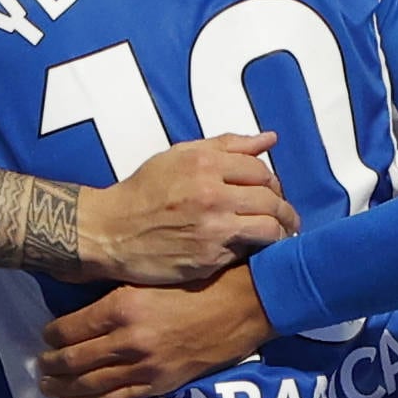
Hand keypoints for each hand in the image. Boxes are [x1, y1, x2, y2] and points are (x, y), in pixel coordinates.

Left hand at [40, 267, 276, 397]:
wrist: (244, 305)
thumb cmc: (201, 282)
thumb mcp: (152, 277)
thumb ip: (118, 294)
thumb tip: (86, 306)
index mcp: (122, 306)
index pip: (69, 327)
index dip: (50, 334)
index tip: (45, 335)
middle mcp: (127, 339)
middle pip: (73, 359)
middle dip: (51, 365)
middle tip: (39, 366)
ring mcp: (143, 366)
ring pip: (89, 384)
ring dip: (63, 388)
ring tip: (47, 388)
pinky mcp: (158, 384)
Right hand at [75, 132, 293, 286]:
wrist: (110, 231)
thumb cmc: (144, 191)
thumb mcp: (180, 156)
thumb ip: (228, 146)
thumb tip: (269, 139)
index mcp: (205, 164)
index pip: (262, 171)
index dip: (272, 183)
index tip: (272, 193)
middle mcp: (211, 194)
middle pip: (271, 200)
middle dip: (284, 210)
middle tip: (286, 218)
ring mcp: (212, 229)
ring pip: (268, 229)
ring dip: (279, 232)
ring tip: (279, 235)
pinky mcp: (208, 258)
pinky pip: (246, 253)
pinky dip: (253, 250)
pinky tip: (250, 249)